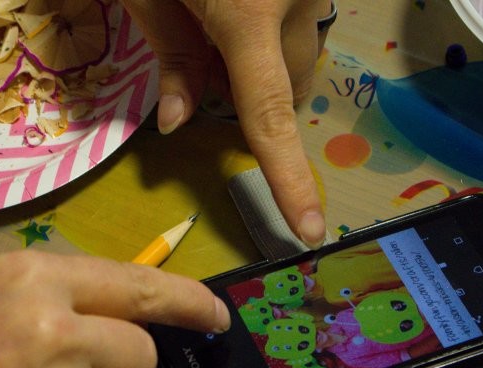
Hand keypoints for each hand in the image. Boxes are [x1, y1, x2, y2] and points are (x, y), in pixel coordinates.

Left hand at [122, 0, 332, 246]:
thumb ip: (172, 55)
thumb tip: (177, 125)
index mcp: (250, 11)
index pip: (268, 114)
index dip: (289, 181)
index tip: (310, 231)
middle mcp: (297, 3)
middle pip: (286, 89)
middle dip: (249, 94)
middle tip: (202, 49)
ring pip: (297, 58)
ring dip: (264, 61)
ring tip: (217, 13)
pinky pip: (301, 24)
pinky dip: (274, 29)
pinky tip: (240, 2)